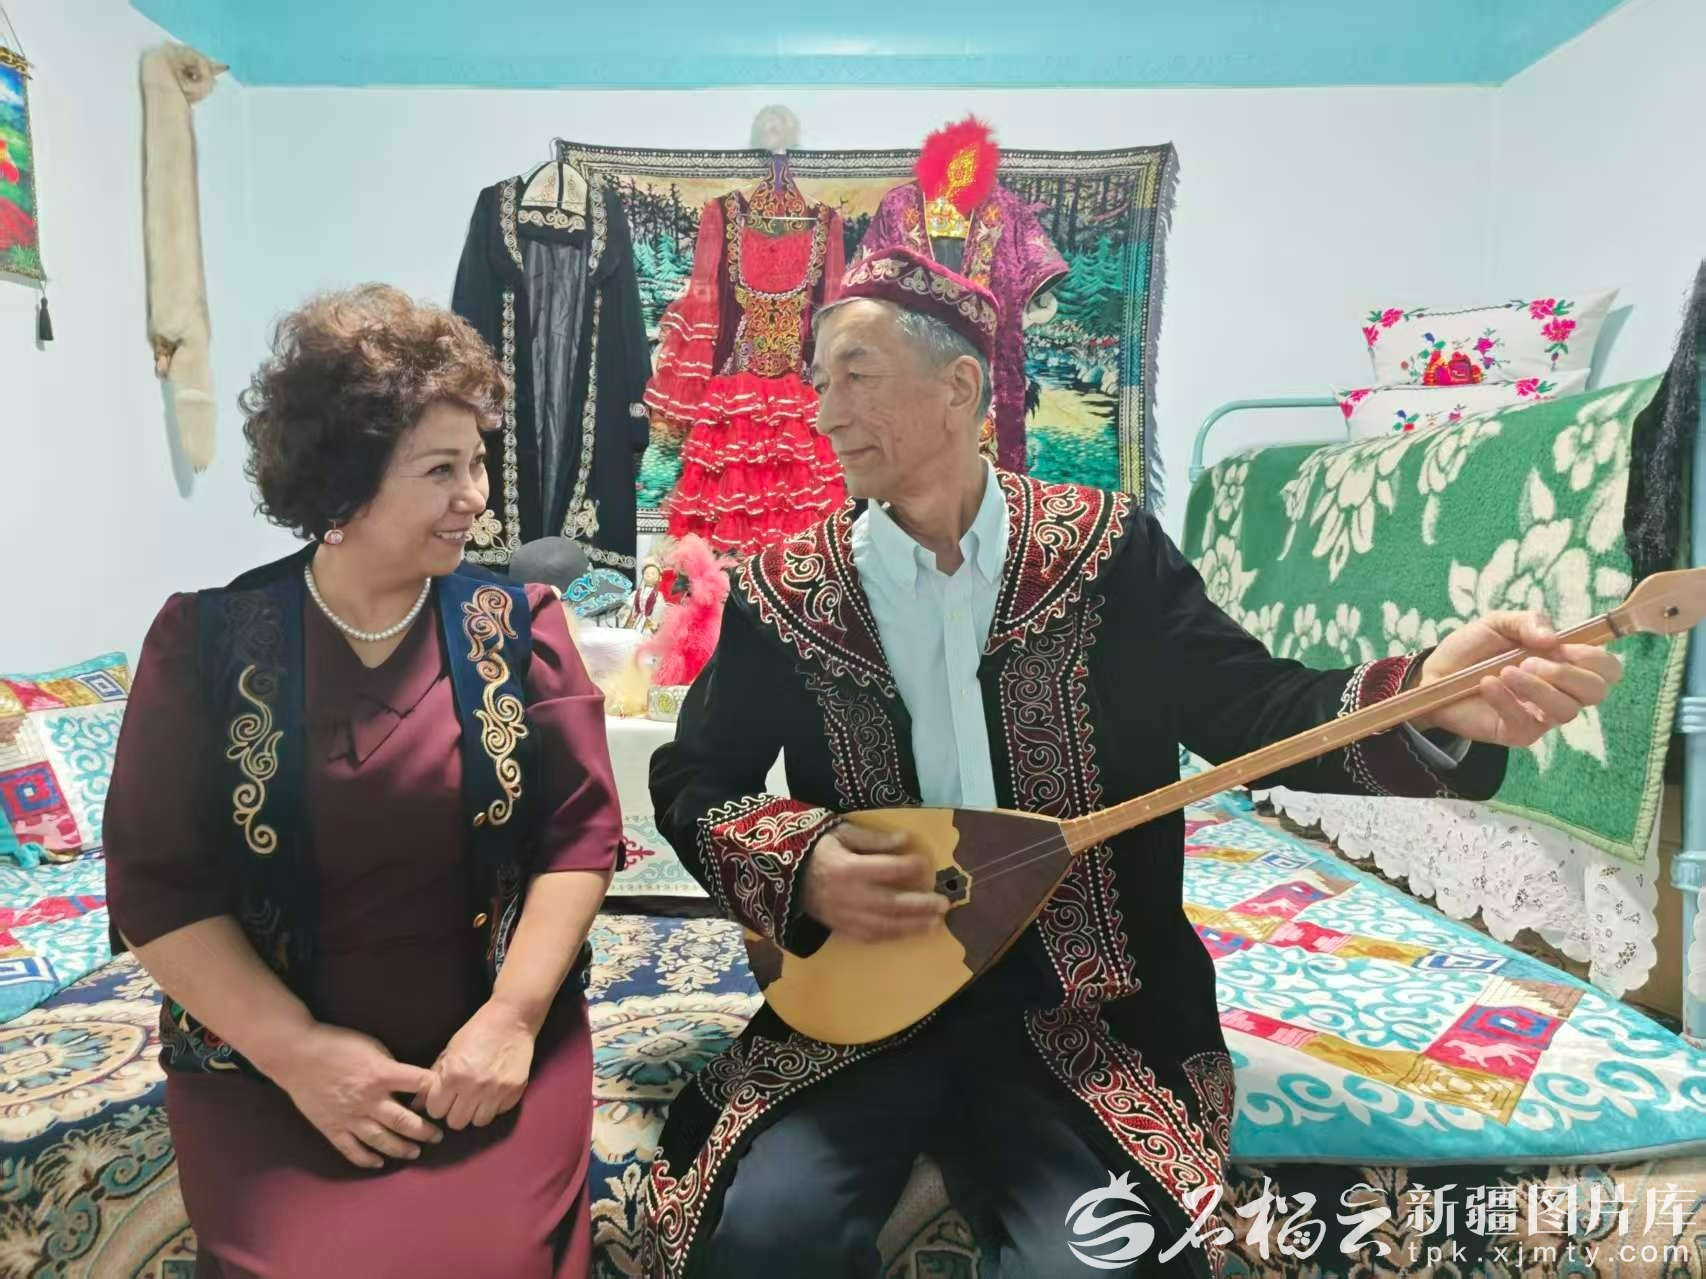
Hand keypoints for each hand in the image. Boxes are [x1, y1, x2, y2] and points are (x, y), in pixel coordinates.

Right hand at [270, 1023, 441, 1169]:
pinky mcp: (332, 1128)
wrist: (296, 1055)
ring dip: (402, 1148)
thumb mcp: (372, 1047)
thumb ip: (390, 1067)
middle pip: (404, 1121)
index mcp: (382, 1074)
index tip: (446, 1098)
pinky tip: (378, 1162)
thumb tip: (409, 1082)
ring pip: (382, 1140)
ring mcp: (350, 1117)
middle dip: (425, 1130)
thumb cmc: (336, 1045)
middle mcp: (369, 1100)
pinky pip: (352, 1150)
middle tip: (438, 1136)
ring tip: (415, 1152)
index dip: (436, 1090)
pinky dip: (366, 1159)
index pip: (419, 1083)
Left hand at [418, 1000, 535, 1130]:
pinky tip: (494, 1090)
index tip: (444, 1096)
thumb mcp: (449, 1051)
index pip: (435, 1111)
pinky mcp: (515, 1091)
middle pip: (456, 1122)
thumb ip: (432, 1079)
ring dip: (476, 1111)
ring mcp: (497, 1091)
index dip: (438, 1104)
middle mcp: (474, 1087)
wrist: (512, 1018)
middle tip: (461, 1098)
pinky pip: (499, 1112)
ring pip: (478, 1122)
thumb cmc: (476, 1031)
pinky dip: (495, 1105)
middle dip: (455, 1111)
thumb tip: (415, 1105)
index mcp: (453, 1075)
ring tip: (478, 1096)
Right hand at [799, 823, 949, 943]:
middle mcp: (848, 896)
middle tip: (944, 904)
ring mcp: (845, 916)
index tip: (926, 863)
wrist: (785, 876)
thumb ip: (872, 839)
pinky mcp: (841, 928)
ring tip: (935, 923)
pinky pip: (870, 937)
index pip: (886, 869)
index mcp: (848, 868)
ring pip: (884, 926)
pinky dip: (892, 936)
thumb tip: (903, 841)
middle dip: (920, 905)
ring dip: (912, 926)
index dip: (909, 867)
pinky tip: (910, 932)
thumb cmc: (817, 849)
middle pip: (891, 903)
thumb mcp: (840, 833)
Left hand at [1410, 610, 1622, 745]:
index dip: (1594, 658)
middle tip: (1530, 661)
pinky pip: (1527, 723)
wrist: (1434, 674)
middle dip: (1567, 674)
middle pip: (1597, 692)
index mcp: (1565, 661)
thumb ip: (1528, 622)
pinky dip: (1507, 700)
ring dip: (1537, 687)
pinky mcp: (1519, 732)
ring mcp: (1542, 714)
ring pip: (1567, 711)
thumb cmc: (1472, 649)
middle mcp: (1561, 690)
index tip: (1564, 647)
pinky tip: (1487, 684)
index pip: (1607, 668)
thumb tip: (1554, 638)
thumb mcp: (1498, 623)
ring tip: (1505, 671)